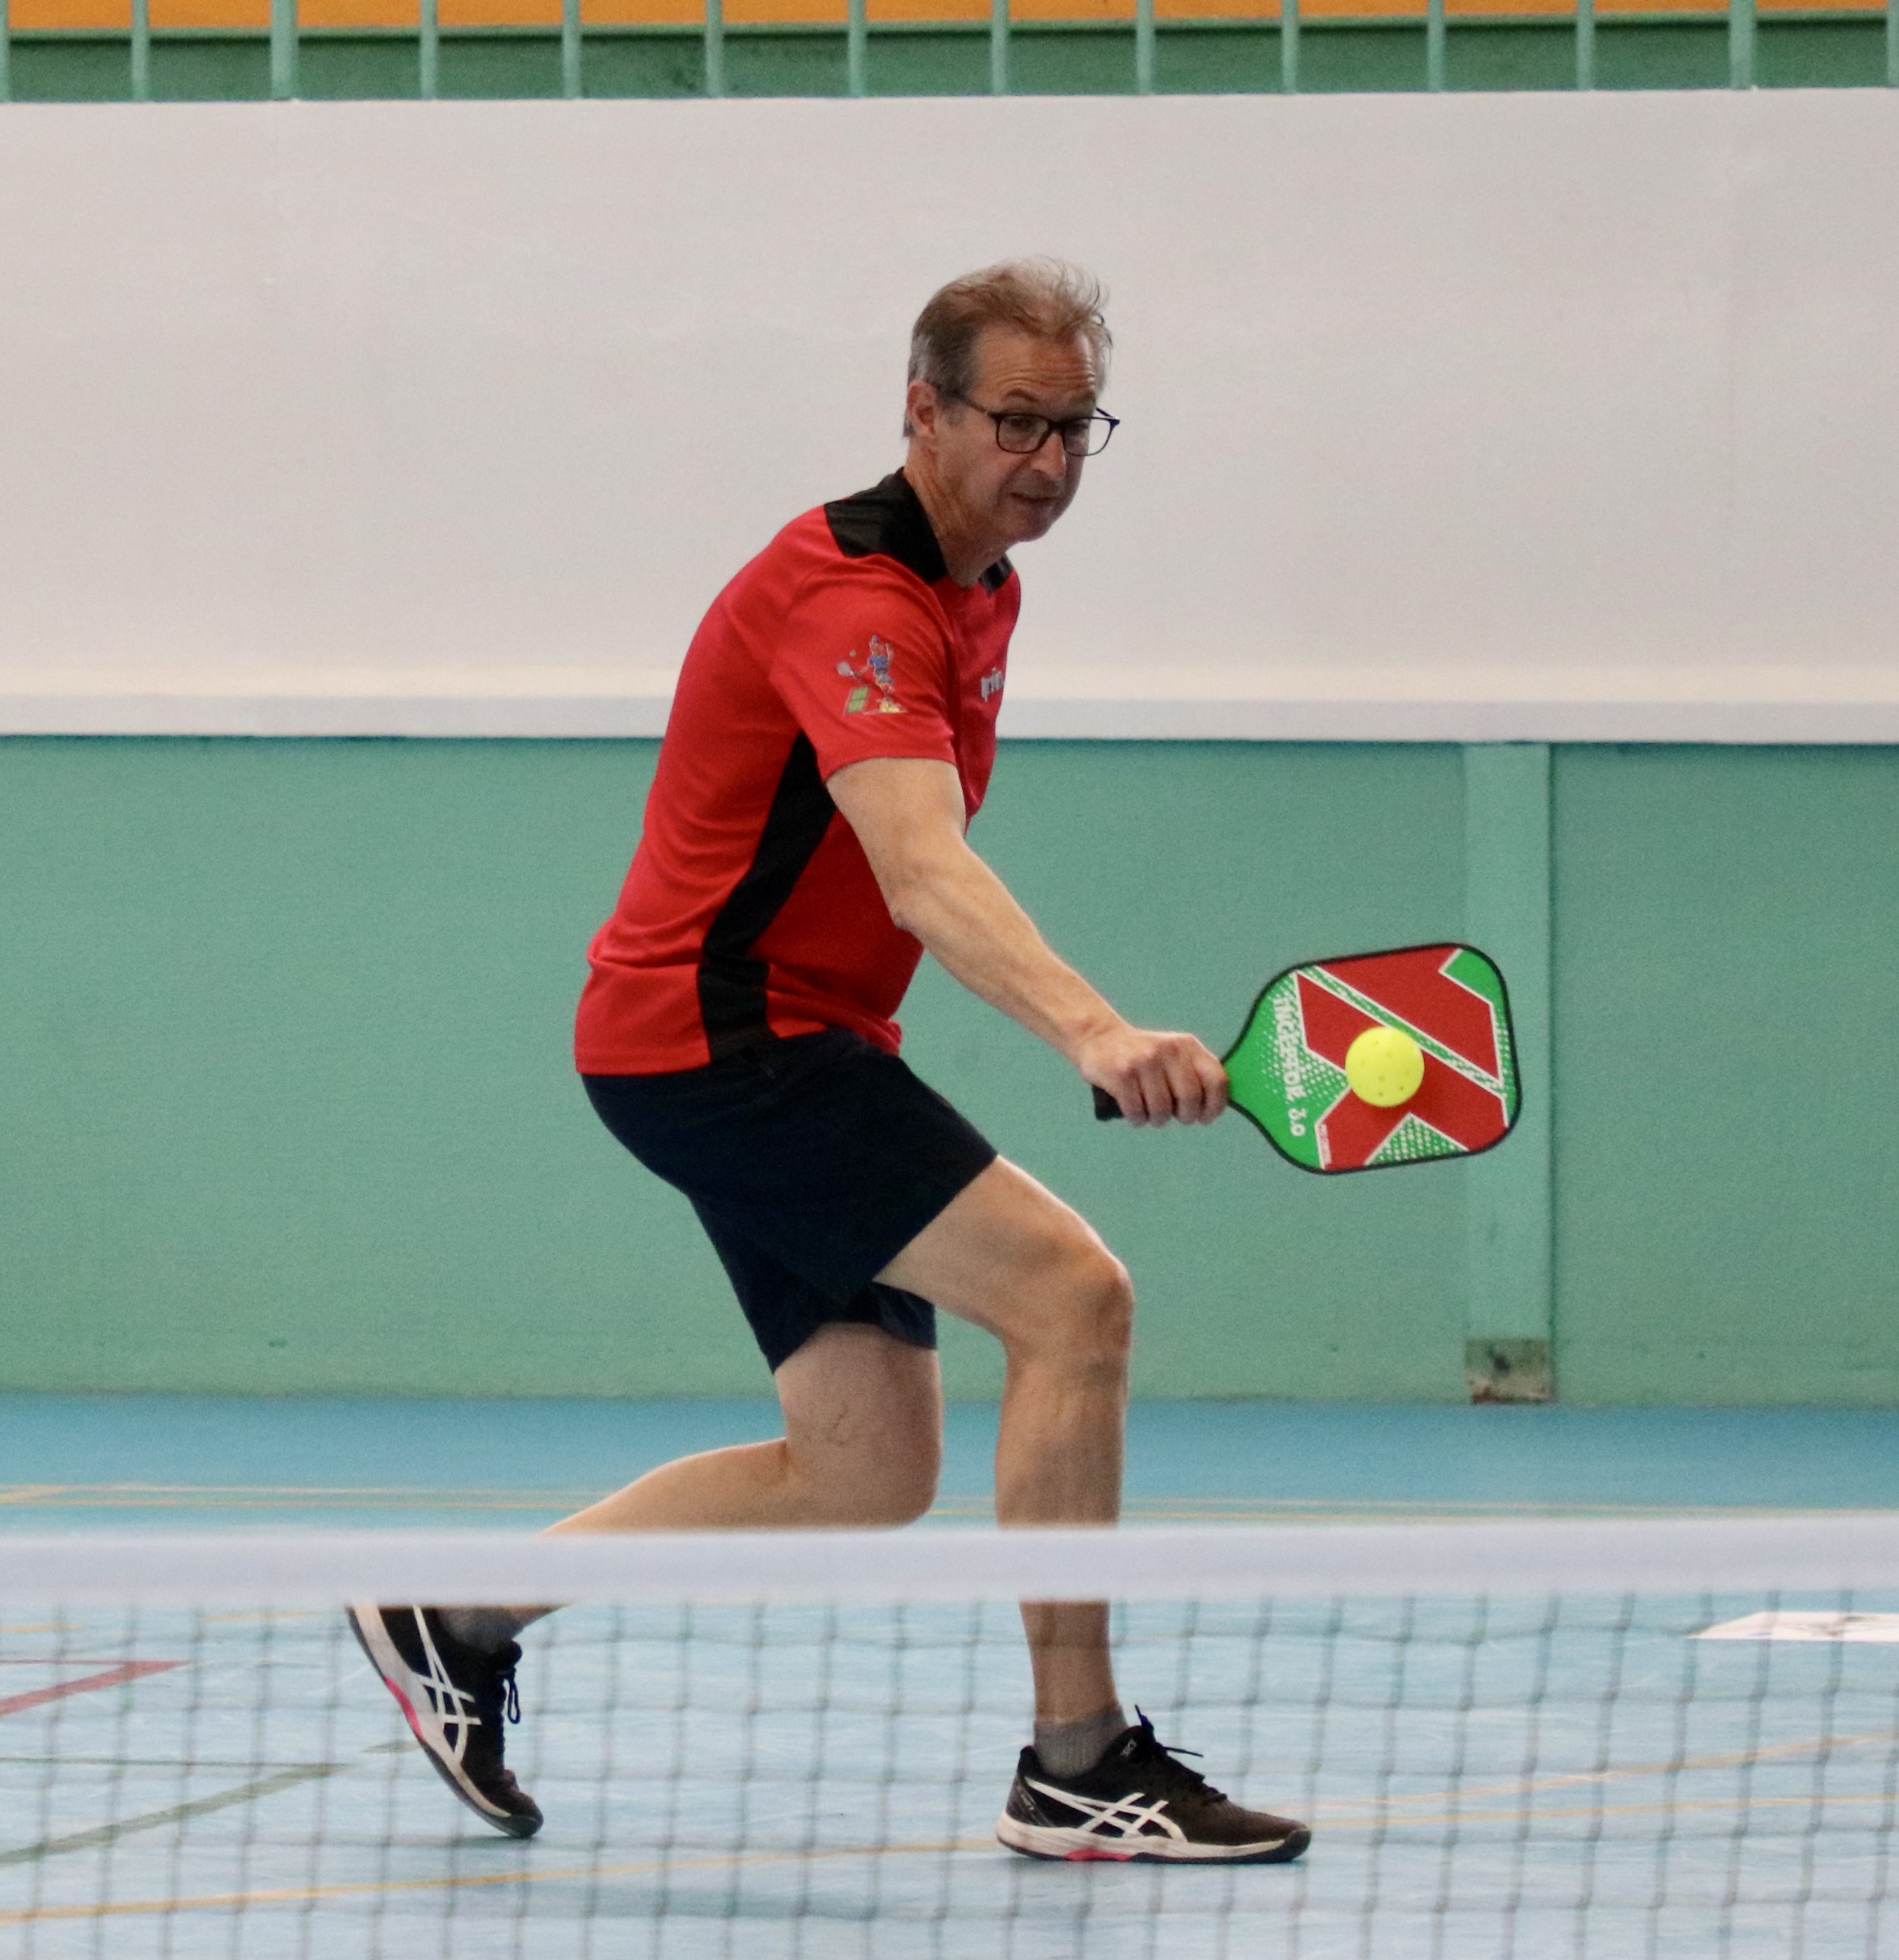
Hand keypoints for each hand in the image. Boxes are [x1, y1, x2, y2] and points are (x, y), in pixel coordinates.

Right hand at [1074, 1021, 1228, 1127]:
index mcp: (1187, 1046)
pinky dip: (1137, 1119)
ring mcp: (1144, 1061)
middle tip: (1174, 1116)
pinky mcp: (1122, 1074)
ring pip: (1162, 1111)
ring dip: (1156, 1119)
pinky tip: (1133, 1110)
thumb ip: (1194, 1074)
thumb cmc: (1143, 1056)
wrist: (1099, 1037)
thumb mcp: (1173, 1054)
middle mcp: (1168, 1050)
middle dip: (1184, 1116)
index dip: (1215, 1105)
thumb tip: (1212, 1109)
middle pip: (1190, 1099)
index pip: (1216, 1079)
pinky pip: (1137, 1113)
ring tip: (1149, 1111)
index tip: (1205, 1117)